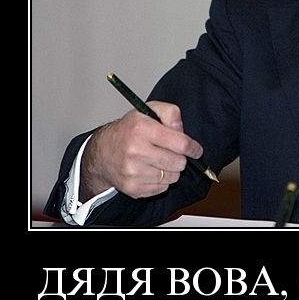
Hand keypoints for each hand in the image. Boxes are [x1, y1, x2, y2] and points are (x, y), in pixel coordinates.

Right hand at [79, 101, 203, 200]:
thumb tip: (182, 130)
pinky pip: (162, 188)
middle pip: (178, 163)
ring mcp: (133, 172)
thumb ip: (170, 113)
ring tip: (158, 160)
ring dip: (170, 170)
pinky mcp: (132, 188)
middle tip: (171, 152)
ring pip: (172, 177)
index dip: (193, 148)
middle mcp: (136, 151)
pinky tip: (150, 170)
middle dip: (180, 158)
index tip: (196, 150)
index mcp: (141, 129)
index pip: (180, 143)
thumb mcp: (148, 111)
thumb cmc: (129, 130)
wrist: (102, 152)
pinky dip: (161, 181)